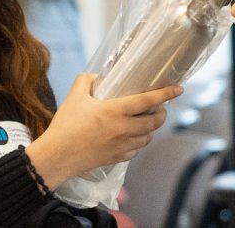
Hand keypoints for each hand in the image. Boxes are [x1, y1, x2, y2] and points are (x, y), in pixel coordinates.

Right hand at [25, 74, 182, 187]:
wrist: (56, 156)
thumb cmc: (65, 126)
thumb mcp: (74, 97)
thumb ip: (86, 81)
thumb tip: (96, 76)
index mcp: (115, 111)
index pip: (148, 100)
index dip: (166, 94)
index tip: (179, 89)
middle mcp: (123, 129)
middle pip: (154, 121)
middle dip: (161, 114)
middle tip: (160, 108)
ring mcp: (121, 146)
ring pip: (147, 138)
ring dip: (150, 129)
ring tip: (146, 122)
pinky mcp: (116, 159)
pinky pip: (135, 151)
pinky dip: (137, 144)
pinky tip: (131, 138)